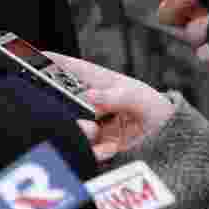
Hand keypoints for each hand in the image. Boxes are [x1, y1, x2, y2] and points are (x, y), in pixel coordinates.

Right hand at [44, 52, 173, 161]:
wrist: (173, 143)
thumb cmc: (155, 109)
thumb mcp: (138, 98)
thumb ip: (115, 96)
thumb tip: (90, 96)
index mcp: (99, 82)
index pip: (72, 68)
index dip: (52, 61)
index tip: (35, 58)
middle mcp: (90, 102)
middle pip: (63, 98)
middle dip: (58, 102)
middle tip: (63, 106)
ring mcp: (91, 124)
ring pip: (71, 124)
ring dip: (78, 128)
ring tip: (94, 131)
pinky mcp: (96, 146)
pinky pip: (84, 148)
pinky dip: (91, 150)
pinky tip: (107, 149)